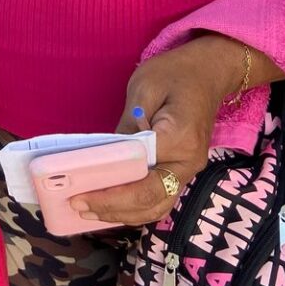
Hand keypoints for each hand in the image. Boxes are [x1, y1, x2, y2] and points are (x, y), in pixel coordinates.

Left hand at [69, 35, 245, 226]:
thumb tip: (105, 158)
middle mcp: (188, 163)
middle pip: (150, 199)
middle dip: (112, 208)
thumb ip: (126, 127)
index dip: (110, 190)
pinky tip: (109, 208)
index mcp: (179, 139)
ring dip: (122, 214)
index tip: (79, 194)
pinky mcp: (181, 171)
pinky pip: (159, 198)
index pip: (141, 175)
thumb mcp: (143, 88)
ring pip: (156, 207)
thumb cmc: (174, 73)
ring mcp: (188, 171)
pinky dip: (134, 209)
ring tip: (88, 212)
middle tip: (76, 206)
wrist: (208, 71)